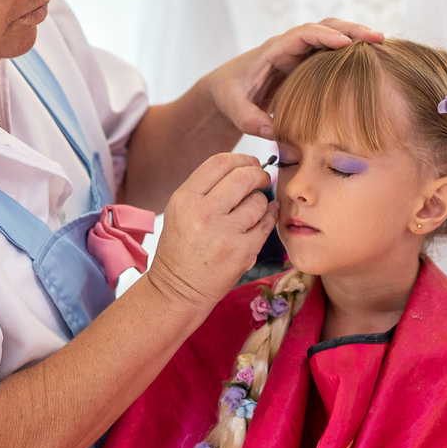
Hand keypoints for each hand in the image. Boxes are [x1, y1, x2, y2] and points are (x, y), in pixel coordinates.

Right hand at [145, 154, 277, 307]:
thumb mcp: (180, 210)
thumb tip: (244, 167)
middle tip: (261, 179)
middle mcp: (203, 213)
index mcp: (185, 198)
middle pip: (244, 177)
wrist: (177, 289)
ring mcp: (224, 234)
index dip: (242, 159)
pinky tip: (263, 218)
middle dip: (259, 174)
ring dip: (262, 201)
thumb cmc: (181, 247)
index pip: (220, 162)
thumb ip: (205, 188)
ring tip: (254, 208)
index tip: (250, 164)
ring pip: (258, 201)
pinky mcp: (242, 252)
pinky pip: (266, 224)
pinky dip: (269, 217)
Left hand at [207, 18, 382, 139]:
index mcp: (272, 51)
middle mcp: (290, 47)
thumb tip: (273, 132)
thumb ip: (249, 120)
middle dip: (351, 29)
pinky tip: (373, 61)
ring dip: (356, 38)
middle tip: (378, 37)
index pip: (302, 35)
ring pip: (333, 37)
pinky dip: (352, 54)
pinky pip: (333, 54)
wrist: (226, 90)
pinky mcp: (308, 65)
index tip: (345, 43)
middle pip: (324, 27)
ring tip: (383, 45)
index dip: (323, 37)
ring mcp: (301, 54)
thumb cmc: (229, 95)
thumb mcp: (234, 108)